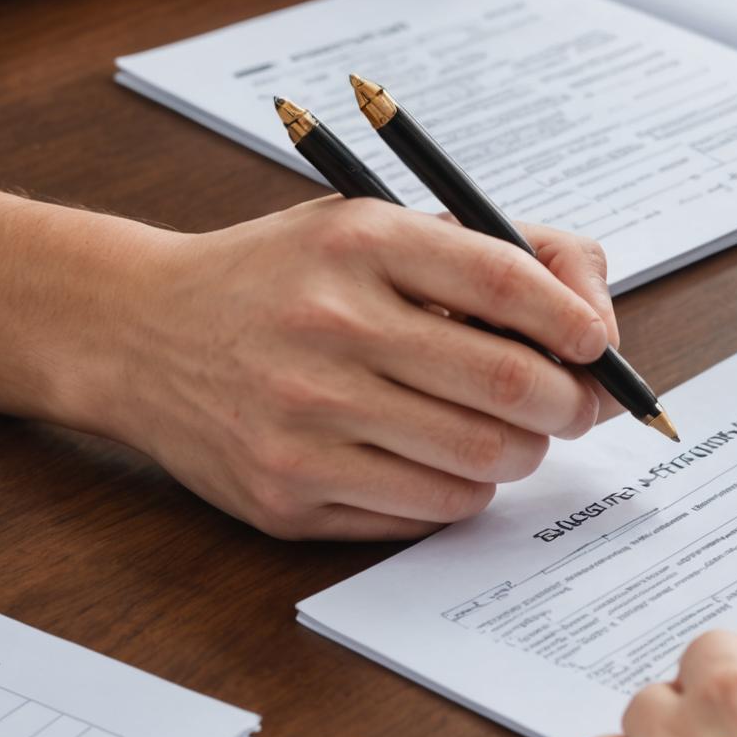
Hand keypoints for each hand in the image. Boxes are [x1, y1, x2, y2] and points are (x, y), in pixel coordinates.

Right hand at [110, 198, 620, 538]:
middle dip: (568, 403)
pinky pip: (424, 509)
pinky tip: (443, 460)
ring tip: (510, 434)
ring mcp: (303, 418)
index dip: (574, 321)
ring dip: (520, 453)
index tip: (597, 343)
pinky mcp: (286, 492)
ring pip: (477, 460)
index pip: (504, 281)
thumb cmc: (285, 277)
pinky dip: (461, 491)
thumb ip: (493, 252)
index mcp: (360, 242)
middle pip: (505, 384)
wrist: (139, 331)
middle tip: (576, 406)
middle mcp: (329, 327)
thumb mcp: (372, 227)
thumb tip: (596, 321)